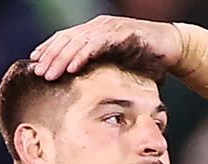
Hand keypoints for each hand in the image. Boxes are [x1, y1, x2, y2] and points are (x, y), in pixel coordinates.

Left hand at [29, 15, 182, 80]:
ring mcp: (110, 28)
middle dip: (50, 57)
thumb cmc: (144, 60)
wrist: (172, 49)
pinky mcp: (122, 33)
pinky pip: (97, 44)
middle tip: (38, 74)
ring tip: (49, 74)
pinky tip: (72, 68)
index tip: (35, 64)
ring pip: (78, 42)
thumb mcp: (116, 66)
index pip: (65, 39)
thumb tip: (81, 91)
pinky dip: (83, 55)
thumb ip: (99, 72)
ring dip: (62, 58)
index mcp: (94, 32)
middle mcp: (99, 26)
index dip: (49, 49)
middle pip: (67, 40)